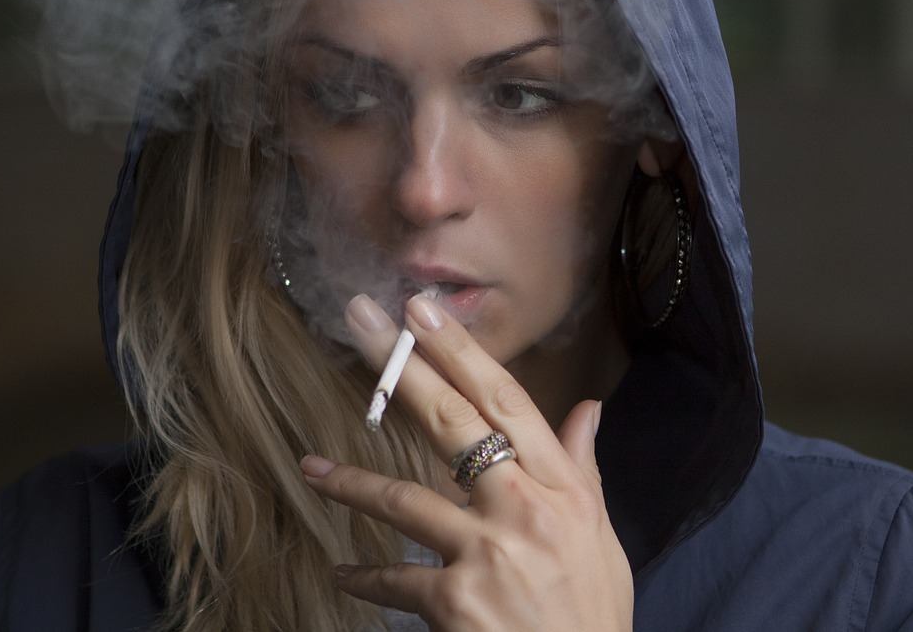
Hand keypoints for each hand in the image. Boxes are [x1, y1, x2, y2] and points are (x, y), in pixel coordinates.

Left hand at [299, 293, 632, 630]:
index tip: (424, 311)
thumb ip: (583, 469)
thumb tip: (588, 410)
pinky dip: (365, 578)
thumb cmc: (592, 611)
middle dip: (402, 368)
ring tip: (310, 468)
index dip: (462, 351)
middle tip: (361, 324)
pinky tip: (342, 574)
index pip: (507, 401)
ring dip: (352, 481)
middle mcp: (523, 508)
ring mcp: (486, 553)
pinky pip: (395, 579)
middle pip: (452, 422)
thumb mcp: (601, 535)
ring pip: (405, 499)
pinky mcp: (454, 602)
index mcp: (562, 487)